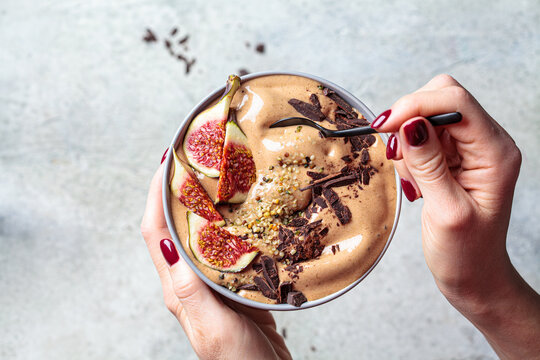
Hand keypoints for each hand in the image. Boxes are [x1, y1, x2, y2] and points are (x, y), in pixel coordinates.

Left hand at [141, 164, 290, 359]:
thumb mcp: (213, 328)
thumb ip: (191, 290)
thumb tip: (165, 244)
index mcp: (179, 289)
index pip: (156, 232)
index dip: (156, 194)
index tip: (167, 161)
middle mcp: (190, 281)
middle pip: (174, 225)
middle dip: (179, 189)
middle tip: (196, 158)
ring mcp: (212, 282)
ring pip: (201, 232)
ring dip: (204, 201)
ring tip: (220, 174)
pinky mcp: (234, 284)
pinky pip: (227, 245)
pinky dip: (230, 221)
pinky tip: (245, 209)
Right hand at [372, 74, 539, 358]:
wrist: (474, 275)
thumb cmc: (466, 253)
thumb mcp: (446, 211)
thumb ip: (428, 164)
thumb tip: (409, 123)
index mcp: (496, 153)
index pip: (456, 102)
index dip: (415, 105)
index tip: (384, 126)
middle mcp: (486, 143)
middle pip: (441, 98)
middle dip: (409, 119)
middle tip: (397, 155)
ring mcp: (470, 149)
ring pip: (427, 116)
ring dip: (407, 141)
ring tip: (414, 181)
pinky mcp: (454, 158)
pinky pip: (422, 137)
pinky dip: (409, 154)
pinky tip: (416, 183)